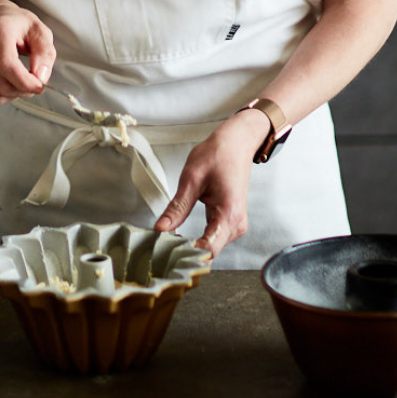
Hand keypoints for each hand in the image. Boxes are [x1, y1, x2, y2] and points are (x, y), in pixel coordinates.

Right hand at [0, 3, 55, 108]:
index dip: (25, 82)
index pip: (7, 66)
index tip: (39, 86)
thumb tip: (40, 77)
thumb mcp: (39, 30)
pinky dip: (1, 96)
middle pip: (2, 86)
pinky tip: (5, 81)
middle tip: (33, 81)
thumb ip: (45, 53)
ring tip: (19, 80)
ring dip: (13, 95)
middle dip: (23, 90)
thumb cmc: (16, 26)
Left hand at [154, 108, 269, 257]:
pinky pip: (214, 237)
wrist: (236, 143)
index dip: (186, 254)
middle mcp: (236, 224)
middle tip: (160, 245)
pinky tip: (182, 234)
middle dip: (186, 250)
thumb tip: (160, 230)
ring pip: (211, 247)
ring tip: (169, 238)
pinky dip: (199, 238)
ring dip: (191, 245)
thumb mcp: (191, 178)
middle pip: (210, 251)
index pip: (208, 250)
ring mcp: (236, 224)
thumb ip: (177, 208)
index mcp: (229, 214)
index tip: (165, 251)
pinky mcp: (231, 222)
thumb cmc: (217, 155)